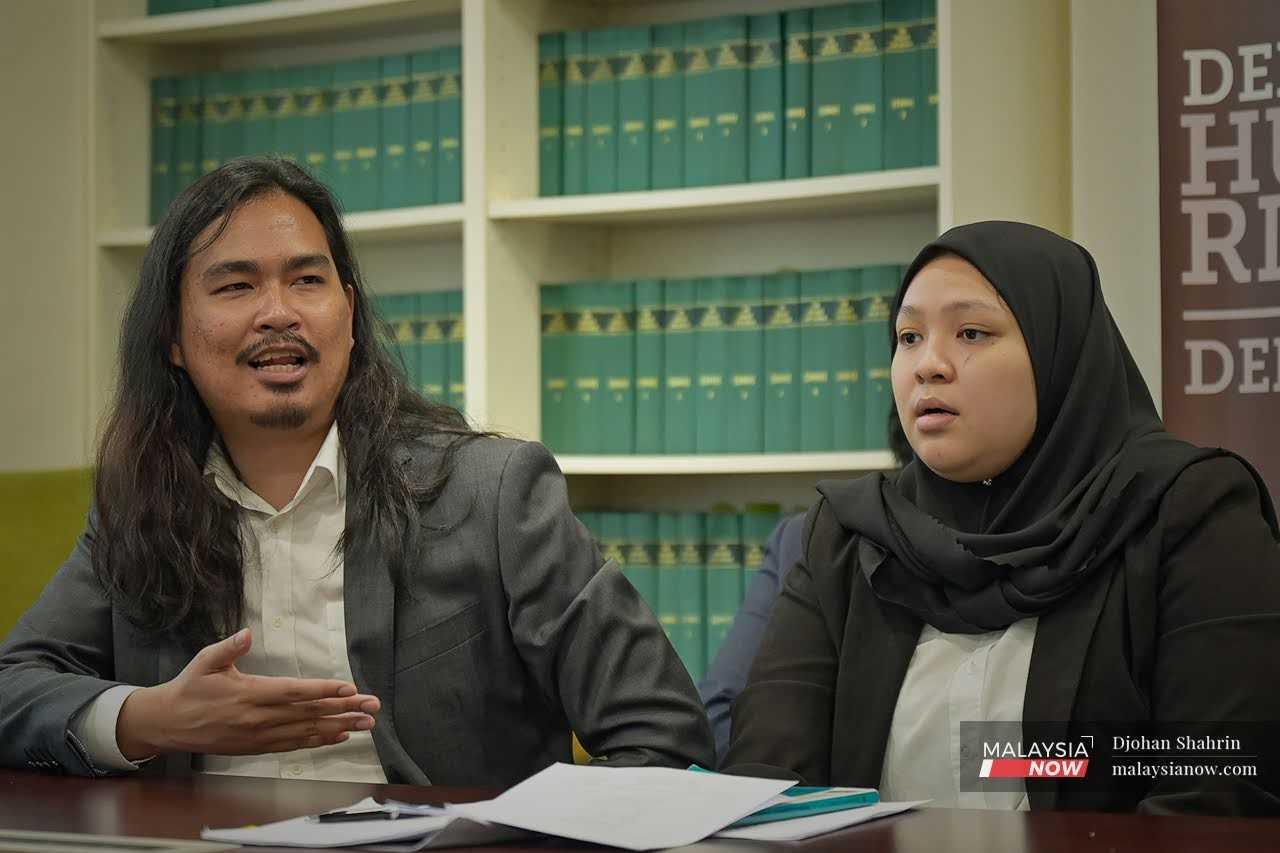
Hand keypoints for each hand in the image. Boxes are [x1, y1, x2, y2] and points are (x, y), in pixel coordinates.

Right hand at [116, 628, 379, 760]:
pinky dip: (318, 741)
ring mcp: (259, 736)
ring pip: (306, 732)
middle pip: (309, 713)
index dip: (324, 691)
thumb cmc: (189, 688)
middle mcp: (259, 718)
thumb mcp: (205, 661)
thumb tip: (246, 633)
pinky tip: (339, 737)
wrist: (167, 724)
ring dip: (338, 727)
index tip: (350, 689)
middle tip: (372, 707)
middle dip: (344, 710)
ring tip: (366, 724)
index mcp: (250, 693)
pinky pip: (294, 745)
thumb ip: (229, 647)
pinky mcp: (257, 747)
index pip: (295, 692)